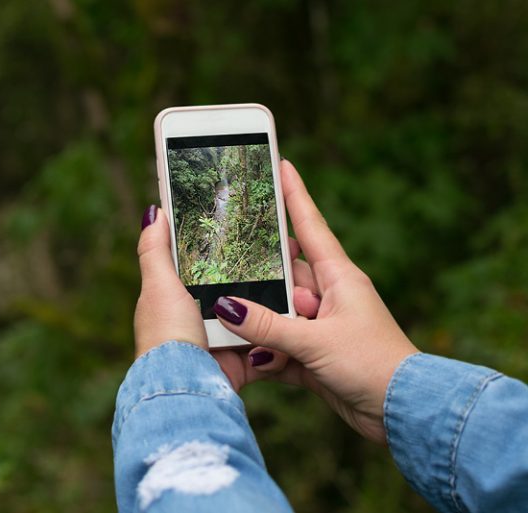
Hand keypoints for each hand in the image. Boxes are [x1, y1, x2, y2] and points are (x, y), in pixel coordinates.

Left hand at [133, 204, 296, 378]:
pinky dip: (282, 339)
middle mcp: (201, 318)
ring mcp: (223, 341)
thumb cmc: (166, 333)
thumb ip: (154, 248)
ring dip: (282, 306)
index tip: (261, 230)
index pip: (210, 263)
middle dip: (269, 276)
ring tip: (305, 288)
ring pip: (260, 316)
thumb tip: (154, 210)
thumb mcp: (158, 284)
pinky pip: (269, 347)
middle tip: (294, 256)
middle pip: (241, 289)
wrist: (185, 385)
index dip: (234, 247)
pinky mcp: (241, 362)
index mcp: (180, 296)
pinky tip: (301, 320)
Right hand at [212, 160, 418, 443]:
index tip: (280, 163)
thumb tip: (225, 308)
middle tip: (221, 255)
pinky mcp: (315, 354)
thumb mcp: (316, 341)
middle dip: (255, 270)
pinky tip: (244, 356)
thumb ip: (268, 325)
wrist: (402, 412)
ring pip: (277, 311)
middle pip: (282, 273)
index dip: (294, 194)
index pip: (309, 226)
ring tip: (223, 318)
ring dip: (257, 320)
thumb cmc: (371, 364)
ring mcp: (321, 325)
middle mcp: (328, 295)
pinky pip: (279, 344)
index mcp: (338, 276)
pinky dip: (264, 351)